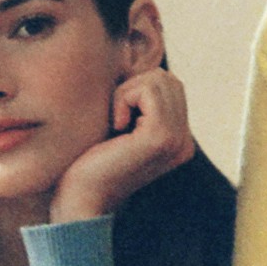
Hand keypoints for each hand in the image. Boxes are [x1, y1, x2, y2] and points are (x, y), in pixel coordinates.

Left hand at [49, 70, 194, 226]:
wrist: (82, 199)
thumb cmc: (91, 162)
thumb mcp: (122, 127)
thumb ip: (139, 104)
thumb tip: (140, 66)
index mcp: (179, 141)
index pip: (171, 86)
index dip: (137, 91)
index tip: (119, 122)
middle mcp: (185, 142)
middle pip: (168, 79)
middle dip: (135, 87)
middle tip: (116, 119)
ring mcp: (177, 141)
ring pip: (159, 80)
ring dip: (126, 93)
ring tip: (115, 123)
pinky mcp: (162, 138)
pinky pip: (146, 90)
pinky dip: (123, 99)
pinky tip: (115, 126)